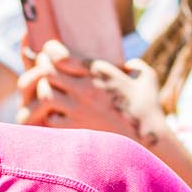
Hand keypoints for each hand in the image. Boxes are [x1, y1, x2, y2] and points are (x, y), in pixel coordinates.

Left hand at [19, 43, 165, 147]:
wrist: (150, 141)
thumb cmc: (148, 109)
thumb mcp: (147, 78)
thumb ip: (135, 65)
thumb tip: (128, 63)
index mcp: (99, 72)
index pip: (61, 56)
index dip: (50, 50)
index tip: (49, 50)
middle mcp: (86, 89)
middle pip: (47, 72)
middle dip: (41, 68)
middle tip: (44, 70)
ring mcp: (80, 110)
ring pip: (45, 95)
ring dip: (42, 92)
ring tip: (47, 92)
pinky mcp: (77, 130)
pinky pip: (50, 119)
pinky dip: (49, 116)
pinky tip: (54, 114)